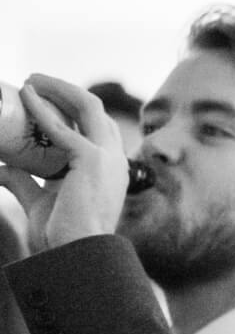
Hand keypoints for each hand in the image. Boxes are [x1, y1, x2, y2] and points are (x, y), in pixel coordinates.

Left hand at [0, 75, 129, 251]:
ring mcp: (105, 157)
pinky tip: (27, 96)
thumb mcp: (38, 201)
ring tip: (32, 79)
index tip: (43, 98)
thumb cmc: (64, 234)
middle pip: (93, 110)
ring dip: (58, 89)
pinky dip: (43, 109)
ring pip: (87, 107)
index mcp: (107, 167)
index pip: (94, 126)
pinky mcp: (90, 160)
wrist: (76, 253)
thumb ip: (22, 181)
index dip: (71, 108)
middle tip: (35, 81)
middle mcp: (112, 158)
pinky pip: (62, 128)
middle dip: (65, 91)